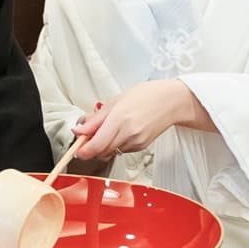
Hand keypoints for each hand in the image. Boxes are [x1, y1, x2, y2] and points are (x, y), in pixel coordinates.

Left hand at [72, 81, 201, 159]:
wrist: (171, 101)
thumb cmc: (146, 96)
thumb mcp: (115, 101)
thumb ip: (95, 119)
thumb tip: (80, 129)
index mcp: (119, 119)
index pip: (96, 145)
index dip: (83, 150)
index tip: (77, 149)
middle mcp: (128, 133)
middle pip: (101, 151)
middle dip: (91, 146)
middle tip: (88, 135)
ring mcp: (136, 142)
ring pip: (110, 151)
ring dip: (104, 145)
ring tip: (108, 129)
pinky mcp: (141, 147)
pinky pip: (121, 150)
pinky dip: (116, 144)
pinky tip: (121, 131)